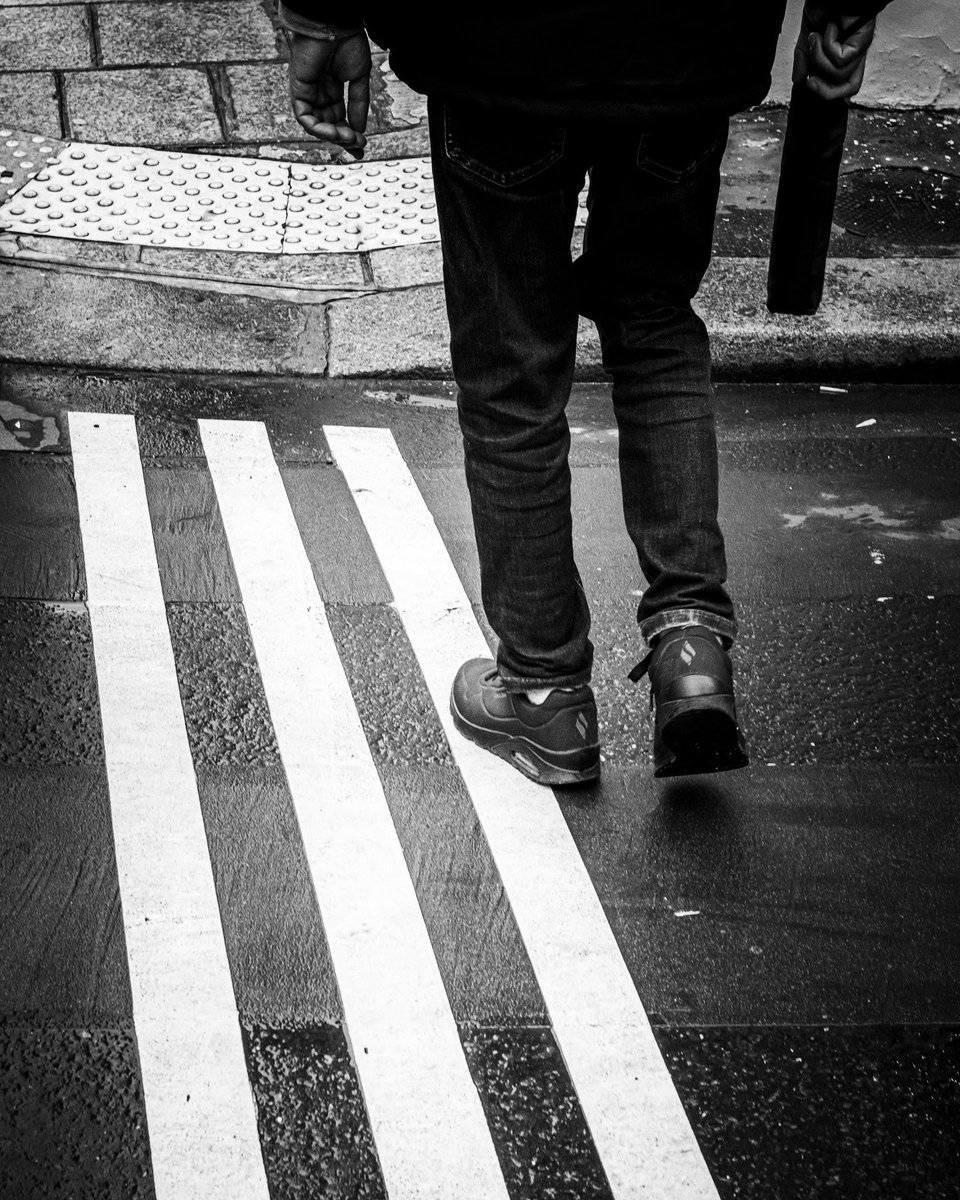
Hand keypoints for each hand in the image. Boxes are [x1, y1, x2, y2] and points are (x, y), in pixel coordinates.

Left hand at [288, 30, 370, 157]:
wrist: (336, 24)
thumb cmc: (347, 43)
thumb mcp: (359, 79)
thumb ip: (358, 105)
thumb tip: (359, 131)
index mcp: (332, 89)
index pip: (339, 119)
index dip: (349, 135)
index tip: (361, 148)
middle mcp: (319, 93)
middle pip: (328, 125)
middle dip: (343, 139)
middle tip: (358, 146)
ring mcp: (308, 92)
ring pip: (316, 126)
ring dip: (333, 136)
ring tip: (350, 139)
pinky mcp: (298, 90)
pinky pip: (305, 118)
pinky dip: (319, 129)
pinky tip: (335, 132)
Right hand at [793, 7, 876, 100]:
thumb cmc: (826, 3)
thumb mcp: (808, 35)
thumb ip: (804, 58)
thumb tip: (799, 79)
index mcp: (844, 53)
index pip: (846, 83)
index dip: (833, 93)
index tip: (811, 85)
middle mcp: (854, 53)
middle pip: (850, 87)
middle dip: (826, 91)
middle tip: (810, 81)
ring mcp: (859, 47)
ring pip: (839, 74)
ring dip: (819, 59)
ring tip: (816, 38)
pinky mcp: (861, 41)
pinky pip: (841, 60)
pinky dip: (828, 46)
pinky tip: (830, 29)